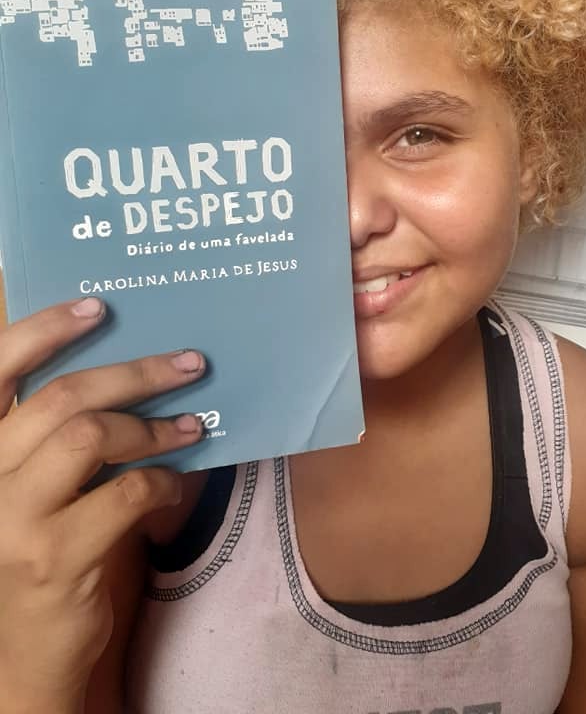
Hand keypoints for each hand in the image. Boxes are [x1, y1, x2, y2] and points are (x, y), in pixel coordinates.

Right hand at [0, 297, 204, 711]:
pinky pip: (124, 492)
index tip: (100, 308)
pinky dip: (160, 480)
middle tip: (190, 364)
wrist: (23, 653)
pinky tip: (173, 482)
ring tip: (192, 424)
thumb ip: (56, 433)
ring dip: (153, 427)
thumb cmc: (37, 549)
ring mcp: (11, 518)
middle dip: (136, 374)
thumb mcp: (33, 485)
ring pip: (91, 436)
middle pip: (63, 397)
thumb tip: (133, 370)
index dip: (45, 330)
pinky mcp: (52, 556)